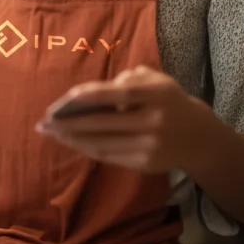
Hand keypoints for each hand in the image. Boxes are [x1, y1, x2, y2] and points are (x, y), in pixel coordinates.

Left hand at [38, 66, 218, 173]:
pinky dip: (86, 148)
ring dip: (72, 138)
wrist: (198, 137)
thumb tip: (95, 93)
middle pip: (106, 123)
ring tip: (50, 131)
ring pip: (103, 143)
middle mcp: (156, 121)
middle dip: (71, 122)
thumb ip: (129, 79)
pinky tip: (69, 141)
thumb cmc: (167, 101)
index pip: (122, 94)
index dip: (94, 95)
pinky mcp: (145, 164)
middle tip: (45, 119)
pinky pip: (109, 156)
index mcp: (159, 95)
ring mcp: (151, 146)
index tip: (68, 96)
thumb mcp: (156, 80)